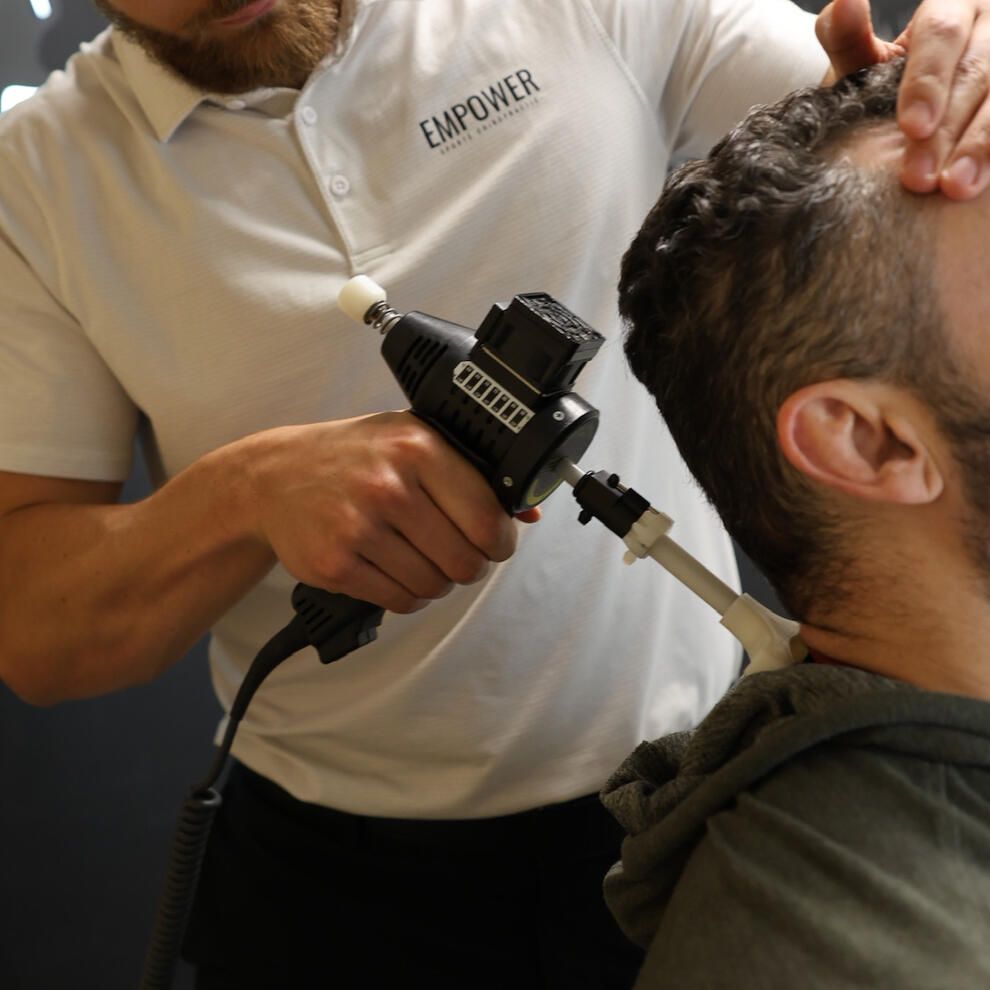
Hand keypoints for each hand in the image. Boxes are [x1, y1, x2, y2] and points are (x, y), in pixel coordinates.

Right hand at [240, 411, 520, 612]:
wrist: (275, 476)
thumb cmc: (354, 457)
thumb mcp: (412, 441)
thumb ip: (472, 473)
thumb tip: (528, 514)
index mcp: (419, 449)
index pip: (489, 519)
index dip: (500, 542)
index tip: (495, 543)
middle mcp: (390, 487)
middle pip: (465, 561)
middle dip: (470, 567)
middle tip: (458, 556)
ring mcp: (359, 527)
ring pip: (434, 586)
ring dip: (437, 582)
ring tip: (421, 559)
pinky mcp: (335, 564)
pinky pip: (400, 601)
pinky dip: (408, 596)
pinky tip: (397, 572)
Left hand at [817, 0, 989, 198]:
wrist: (908, 124)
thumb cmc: (884, 90)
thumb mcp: (864, 67)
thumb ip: (848, 39)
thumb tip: (843, 3)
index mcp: (951, 7)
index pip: (942, 34)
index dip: (927, 82)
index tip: (911, 127)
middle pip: (977, 71)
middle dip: (947, 129)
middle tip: (919, 178)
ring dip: (982, 146)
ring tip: (956, 188)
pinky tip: (978, 185)